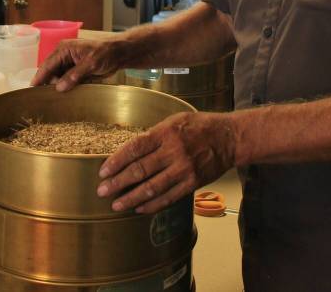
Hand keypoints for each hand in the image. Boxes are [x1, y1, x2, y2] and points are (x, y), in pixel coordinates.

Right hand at [31, 38, 123, 90]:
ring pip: (57, 78)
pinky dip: (66, 87)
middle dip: (49, 84)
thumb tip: (59, 87)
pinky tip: (67, 94)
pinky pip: (66, 80)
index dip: (39, 77)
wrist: (119, 54)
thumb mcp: (91, 64)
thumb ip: (74, 75)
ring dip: (59, 87)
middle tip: (46, 99)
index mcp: (64, 49)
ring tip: (58, 98)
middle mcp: (63, 55)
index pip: (47, 65)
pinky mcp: (75, 71)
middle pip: (50, 72)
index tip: (32, 89)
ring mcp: (69, 63)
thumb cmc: (106, 54)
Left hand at [97, 112, 237, 213]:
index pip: (135, 148)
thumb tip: (131, 151)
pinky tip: (139, 208)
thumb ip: (155, 135)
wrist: (229, 138)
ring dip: (131, 198)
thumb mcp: (175, 121)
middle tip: (102, 191)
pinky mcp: (193, 183)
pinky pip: (169, 197)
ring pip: (152, 187)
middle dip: (118, 182)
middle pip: (140, 170)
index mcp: (166, 133)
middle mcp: (174, 151)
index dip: (116, 161)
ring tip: (116, 205)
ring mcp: (184, 169)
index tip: (103, 171)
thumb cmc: (199, 126)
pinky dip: (152, 205)